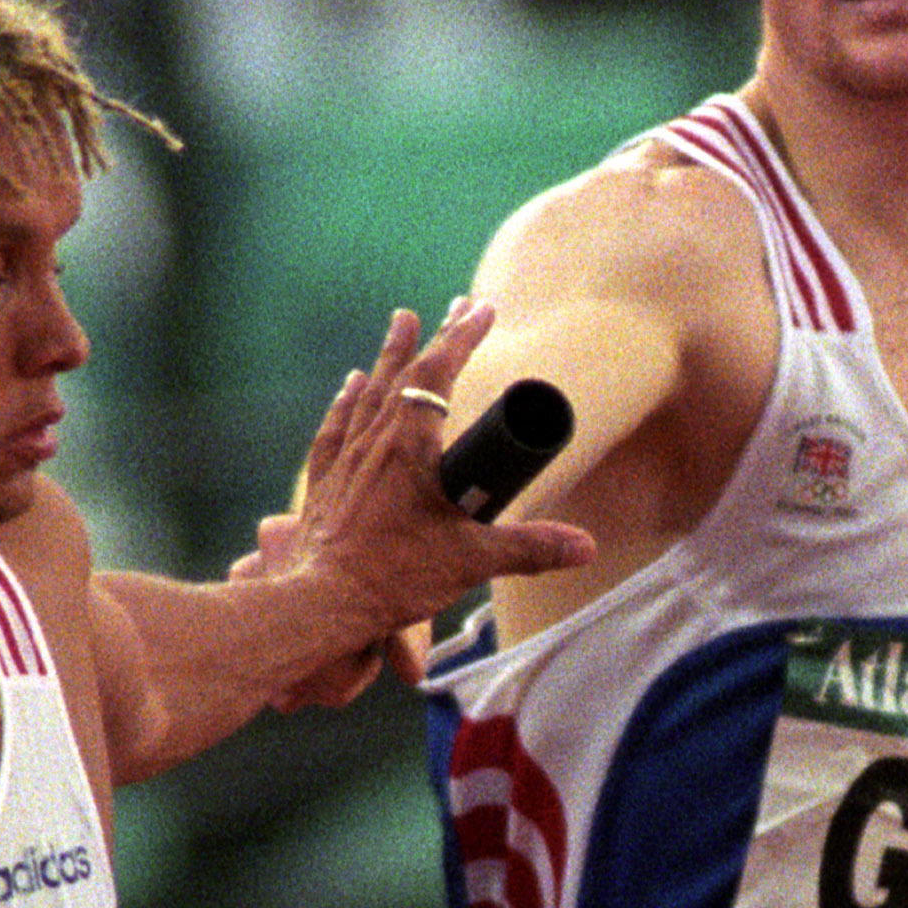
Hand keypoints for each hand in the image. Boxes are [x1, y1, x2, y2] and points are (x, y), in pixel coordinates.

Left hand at [269, 301, 591, 661]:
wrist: (323, 602)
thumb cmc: (393, 575)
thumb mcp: (472, 560)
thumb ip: (531, 549)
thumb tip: (584, 546)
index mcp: (410, 446)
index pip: (439, 374)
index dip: (463, 338)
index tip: (482, 310)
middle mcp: (374, 441)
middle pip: (405, 373)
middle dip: (435, 337)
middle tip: (455, 305)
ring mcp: (345, 460)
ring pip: (369, 392)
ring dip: (389, 355)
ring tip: (401, 322)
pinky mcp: (324, 482)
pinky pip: (336, 427)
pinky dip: (347, 401)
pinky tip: (350, 386)